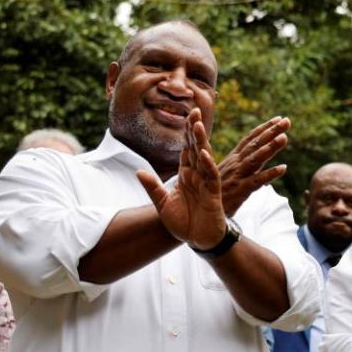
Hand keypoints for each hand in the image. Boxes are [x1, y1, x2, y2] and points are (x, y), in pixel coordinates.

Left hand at [137, 109, 225, 249]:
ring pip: (204, 158)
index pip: (186, 150)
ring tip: (197, 125)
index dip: (186, 134)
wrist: (197, 241)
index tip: (185, 116)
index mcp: (186, 176)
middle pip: (196, 148)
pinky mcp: (213, 195)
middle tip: (194, 110)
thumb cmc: (183, 223)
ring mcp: (206, 184)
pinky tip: (204, 154)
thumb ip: (152, 187)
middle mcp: (197, 176)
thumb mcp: (161, 204)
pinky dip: (208, 166)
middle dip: (195, 130)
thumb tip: (138, 171)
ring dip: (201, 142)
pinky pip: (211, 177)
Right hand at [219, 117, 289, 215]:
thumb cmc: (215, 192)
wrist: (202, 209)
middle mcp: (236, 164)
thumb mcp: (229, 174)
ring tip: (284, 138)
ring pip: (256, 159)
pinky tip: (283, 168)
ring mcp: (238, 176)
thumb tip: (261, 158)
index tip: (279, 118)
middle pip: (255, 144)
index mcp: (233, 159)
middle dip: (271, 131)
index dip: (264, 128)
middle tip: (287, 121)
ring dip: (270, 148)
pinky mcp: (240, 190)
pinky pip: (257, 181)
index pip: (250, 139)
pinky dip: (270, 174)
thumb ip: (245, 164)